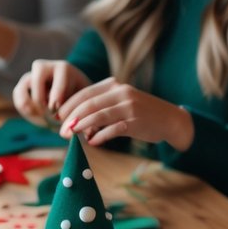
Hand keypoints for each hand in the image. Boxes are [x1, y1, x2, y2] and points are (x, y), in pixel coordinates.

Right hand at [13, 60, 89, 119]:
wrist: (70, 96)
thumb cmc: (80, 100)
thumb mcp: (86, 104)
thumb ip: (89, 117)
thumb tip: (88, 135)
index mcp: (64, 69)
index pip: (59, 74)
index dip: (57, 93)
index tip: (57, 109)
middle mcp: (46, 67)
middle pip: (37, 75)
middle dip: (41, 97)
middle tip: (49, 114)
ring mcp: (32, 75)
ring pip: (24, 85)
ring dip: (30, 104)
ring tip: (42, 119)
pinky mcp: (23, 85)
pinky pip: (17, 94)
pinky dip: (24, 109)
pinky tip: (38, 119)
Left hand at [56, 77, 193, 150]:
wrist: (170, 119)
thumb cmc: (140, 113)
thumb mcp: (120, 102)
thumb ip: (100, 106)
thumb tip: (74, 121)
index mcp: (114, 85)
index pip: (84, 93)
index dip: (68, 105)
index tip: (57, 117)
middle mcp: (121, 93)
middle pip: (88, 104)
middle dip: (71, 118)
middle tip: (61, 131)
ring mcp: (129, 107)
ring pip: (98, 116)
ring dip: (81, 127)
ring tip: (70, 136)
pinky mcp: (135, 122)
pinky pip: (112, 129)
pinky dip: (99, 136)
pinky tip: (91, 142)